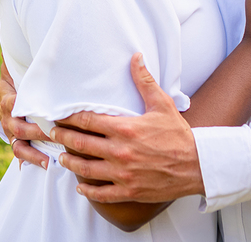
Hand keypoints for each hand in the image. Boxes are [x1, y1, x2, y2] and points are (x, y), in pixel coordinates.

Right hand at [0, 61, 50, 168]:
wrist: (8, 85)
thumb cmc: (21, 75)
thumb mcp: (21, 68)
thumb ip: (29, 64)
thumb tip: (42, 49)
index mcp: (7, 97)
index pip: (11, 104)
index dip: (22, 110)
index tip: (40, 113)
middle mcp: (6, 116)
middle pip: (18, 128)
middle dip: (36, 134)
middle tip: (54, 137)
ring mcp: (10, 130)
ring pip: (18, 145)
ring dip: (33, 154)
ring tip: (49, 162)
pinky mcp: (16, 140)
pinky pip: (21, 153)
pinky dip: (31, 161)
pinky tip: (45, 168)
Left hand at [49, 53, 202, 202]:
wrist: (197, 166)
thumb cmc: (178, 135)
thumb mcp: (162, 104)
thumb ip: (144, 81)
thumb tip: (136, 57)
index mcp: (125, 129)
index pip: (87, 120)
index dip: (69, 118)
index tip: (59, 115)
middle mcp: (120, 152)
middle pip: (81, 144)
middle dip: (63, 138)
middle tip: (52, 133)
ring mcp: (123, 174)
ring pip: (86, 169)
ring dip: (70, 163)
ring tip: (62, 158)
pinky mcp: (129, 191)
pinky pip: (102, 194)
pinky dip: (88, 191)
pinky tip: (81, 186)